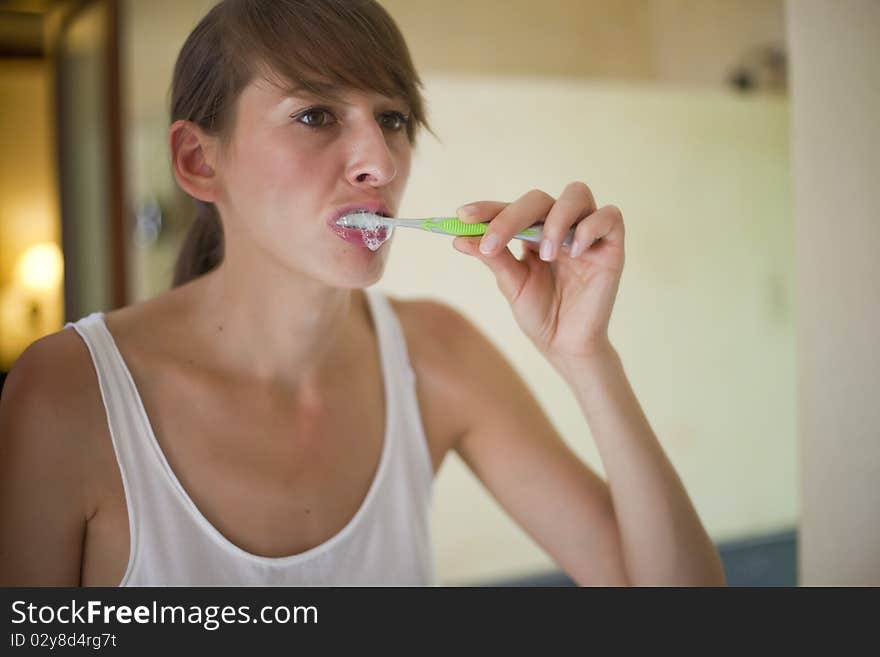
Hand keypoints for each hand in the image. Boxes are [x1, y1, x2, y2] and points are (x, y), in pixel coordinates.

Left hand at [452, 182, 624, 367]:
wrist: (566, 345)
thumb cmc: (540, 314)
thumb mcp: (511, 285)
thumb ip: (492, 258)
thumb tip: (459, 238)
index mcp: (532, 231)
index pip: (510, 208)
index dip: (487, 208)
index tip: (462, 216)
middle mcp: (560, 225)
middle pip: (538, 198)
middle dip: (511, 216)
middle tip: (494, 242)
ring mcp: (586, 233)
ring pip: (576, 194)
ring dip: (554, 220)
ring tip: (544, 255)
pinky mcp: (611, 245)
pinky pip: (610, 216)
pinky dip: (589, 228)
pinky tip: (574, 252)